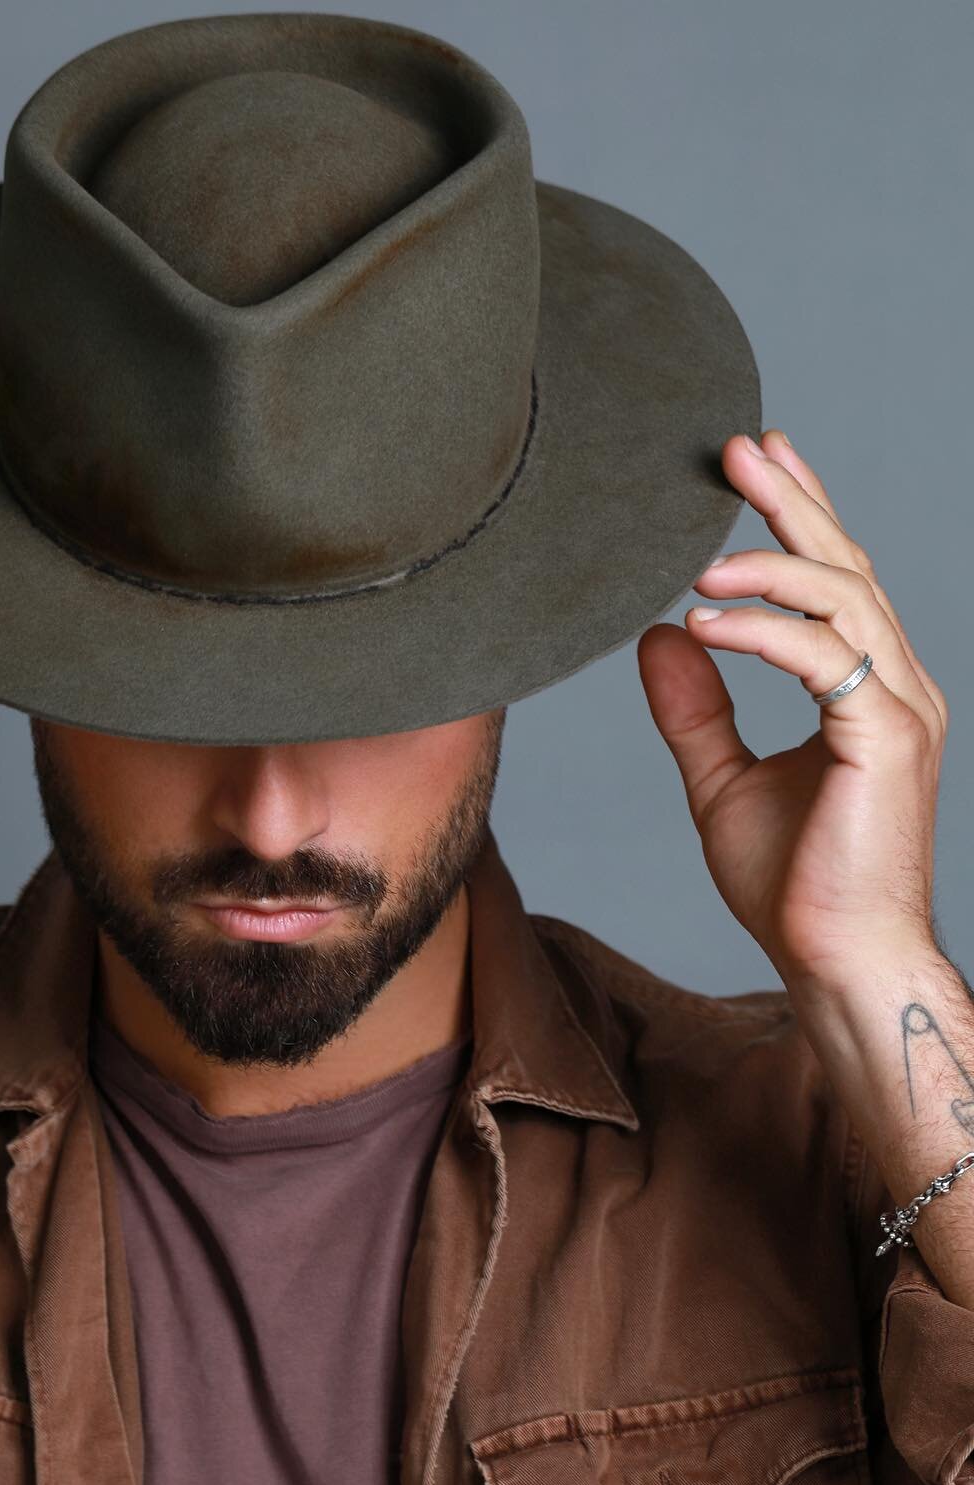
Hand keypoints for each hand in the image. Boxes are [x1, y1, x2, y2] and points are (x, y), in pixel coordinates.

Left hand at [636, 429, 946, 988]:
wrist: (835, 960)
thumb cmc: (794, 885)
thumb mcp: (723, 780)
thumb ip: (695, 709)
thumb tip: (659, 636)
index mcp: (865, 690)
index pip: (833, 582)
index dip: (798, 514)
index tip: (753, 460)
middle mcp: (895, 686)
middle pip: (846, 567)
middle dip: (791, 501)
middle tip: (736, 449)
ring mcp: (900, 708)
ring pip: (844, 597)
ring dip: (771, 562)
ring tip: (701, 556)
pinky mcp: (888, 738)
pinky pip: (823, 658)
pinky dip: (760, 635)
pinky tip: (705, 626)